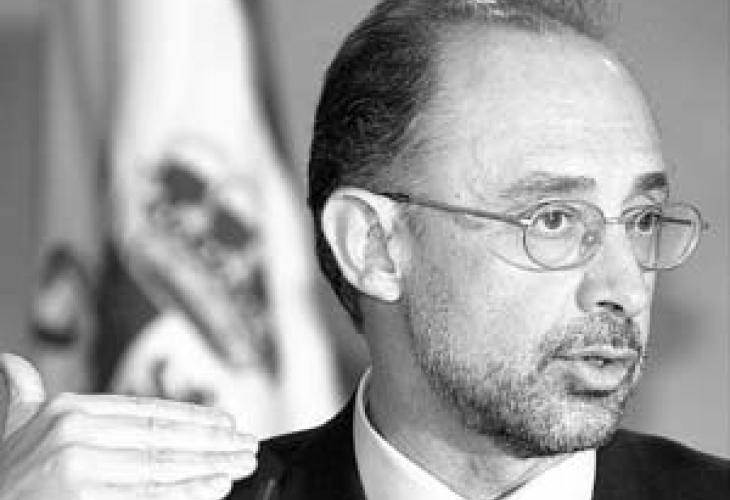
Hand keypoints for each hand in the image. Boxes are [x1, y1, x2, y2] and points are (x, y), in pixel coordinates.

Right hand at [0, 354, 257, 498]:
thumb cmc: (4, 475)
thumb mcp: (13, 427)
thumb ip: (23, 393)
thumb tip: (11, 362)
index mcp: (69, 409)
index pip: (146, 411)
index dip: (192, 417)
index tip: (227, 423)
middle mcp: (75, 433)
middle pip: (162, 438)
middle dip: (212, 442)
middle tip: (248, 445)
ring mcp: (78, 468)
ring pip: (161, 466)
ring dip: (209, 465)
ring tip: (240, 465)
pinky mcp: (82, 499)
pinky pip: (146, 496)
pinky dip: (185, 492)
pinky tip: (214, 488)